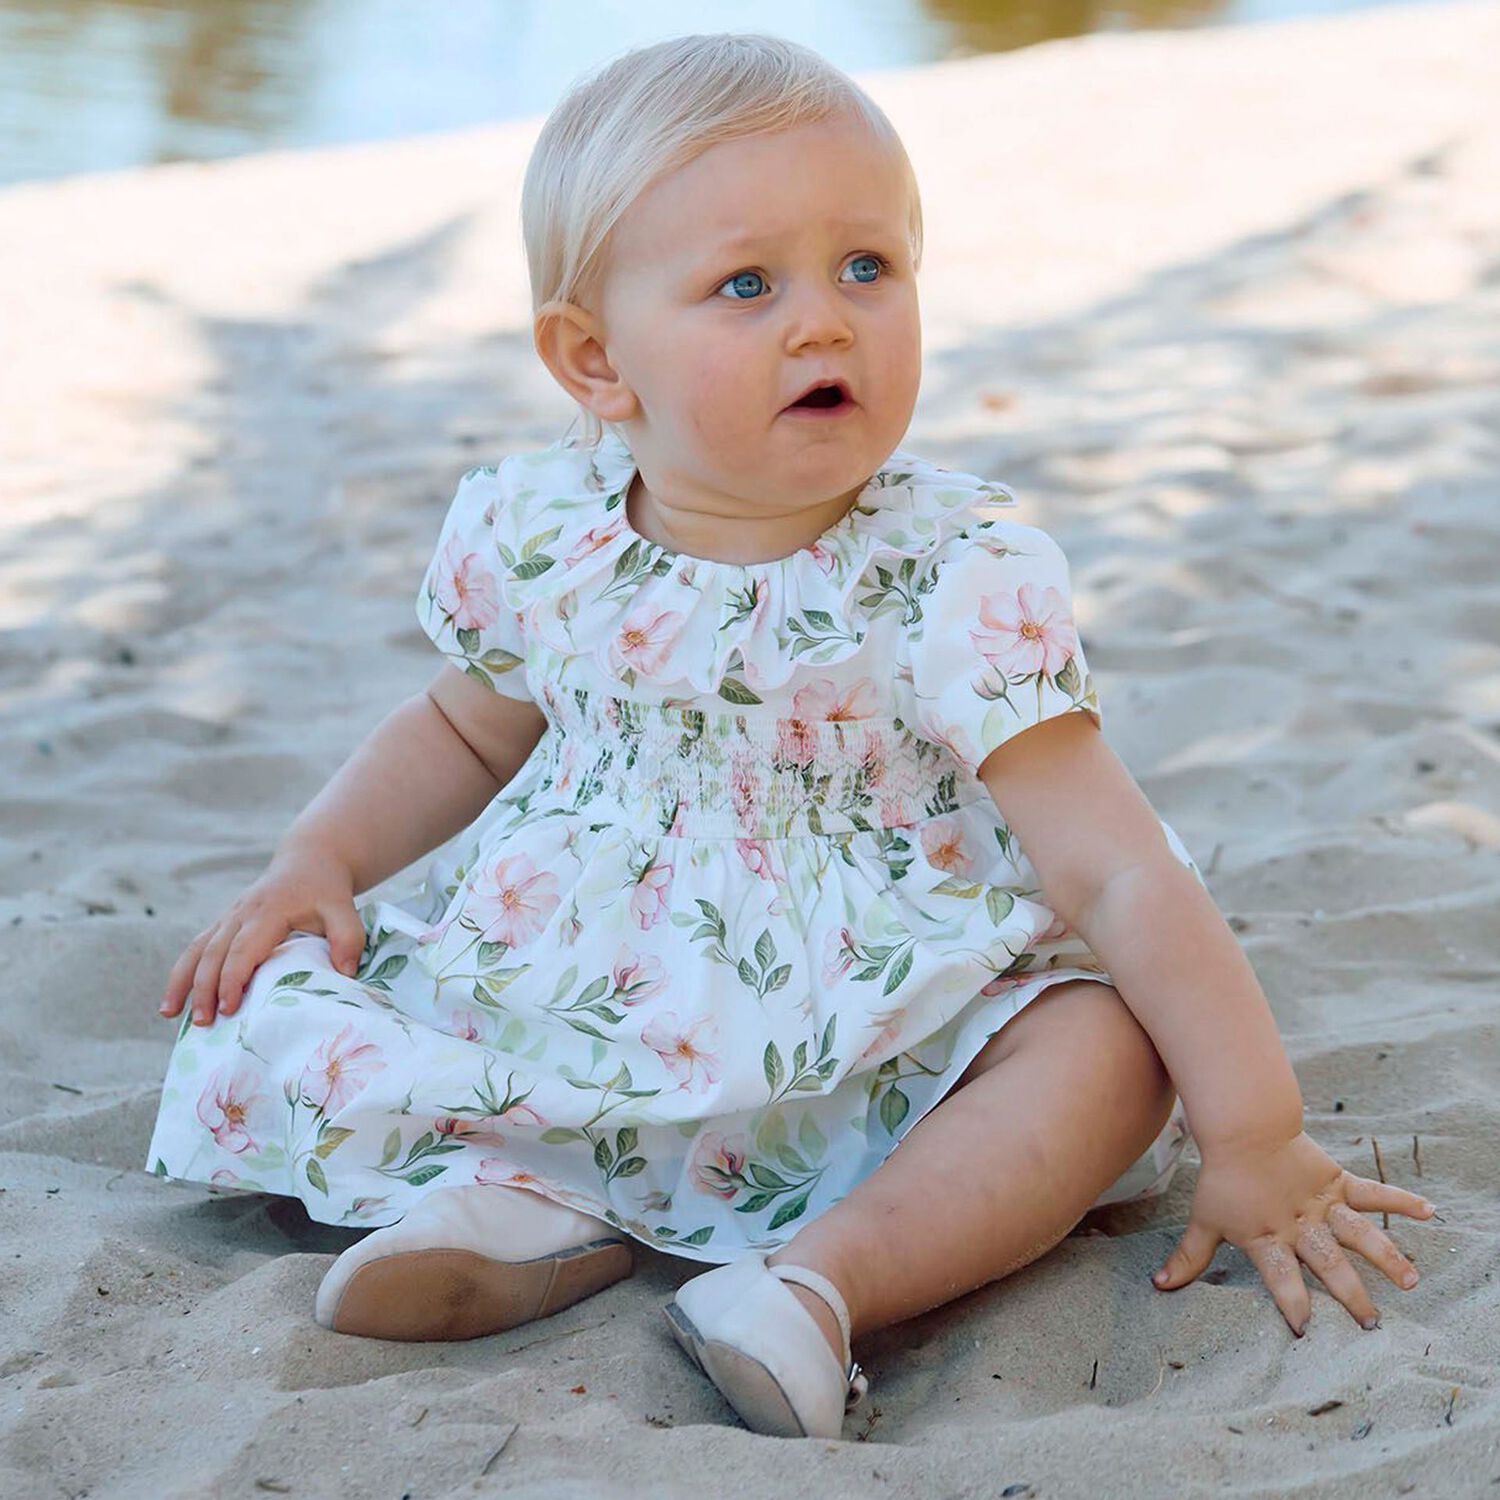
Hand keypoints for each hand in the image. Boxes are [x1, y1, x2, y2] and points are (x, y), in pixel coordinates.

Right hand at [158, 842, 366, 1027]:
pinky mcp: (224, 922)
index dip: (234, 979)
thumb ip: (348, 938)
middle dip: (204, 988)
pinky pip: (197, 947)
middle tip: (204, 1023)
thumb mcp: (345, 909)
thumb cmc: (327, 890)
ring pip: (197, 949)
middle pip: (214, 952)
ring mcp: (229, 916)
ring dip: (182, 981)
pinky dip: (182, 972)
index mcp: (269, 910)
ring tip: (169, 1013)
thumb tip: (345, 973)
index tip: (229, 1008)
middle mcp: (241, 912)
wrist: (309, 860)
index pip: (244, 948)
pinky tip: (173, 1000)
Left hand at [1151, 1130, 1436, 1334]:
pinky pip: (1372, 1193)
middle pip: (1328, 1264)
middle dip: (1350, 1295)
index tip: (1306, 1331)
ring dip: (1386, 1257)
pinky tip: (1428, 1212)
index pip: (1282, 1278)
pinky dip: (1400, 1200)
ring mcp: (1322, 1203)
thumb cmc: (1223, 1178)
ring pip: (1359, 1234)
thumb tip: (1160, 1285)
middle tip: (1371, 1323)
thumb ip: (1191, 1257)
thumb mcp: (1205, 1219)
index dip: (1293, 1304)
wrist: (1242, 1128)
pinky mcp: (1336, 1181)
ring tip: (1411, 1282)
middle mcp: (1300, 1225)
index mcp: (1268, 1238)